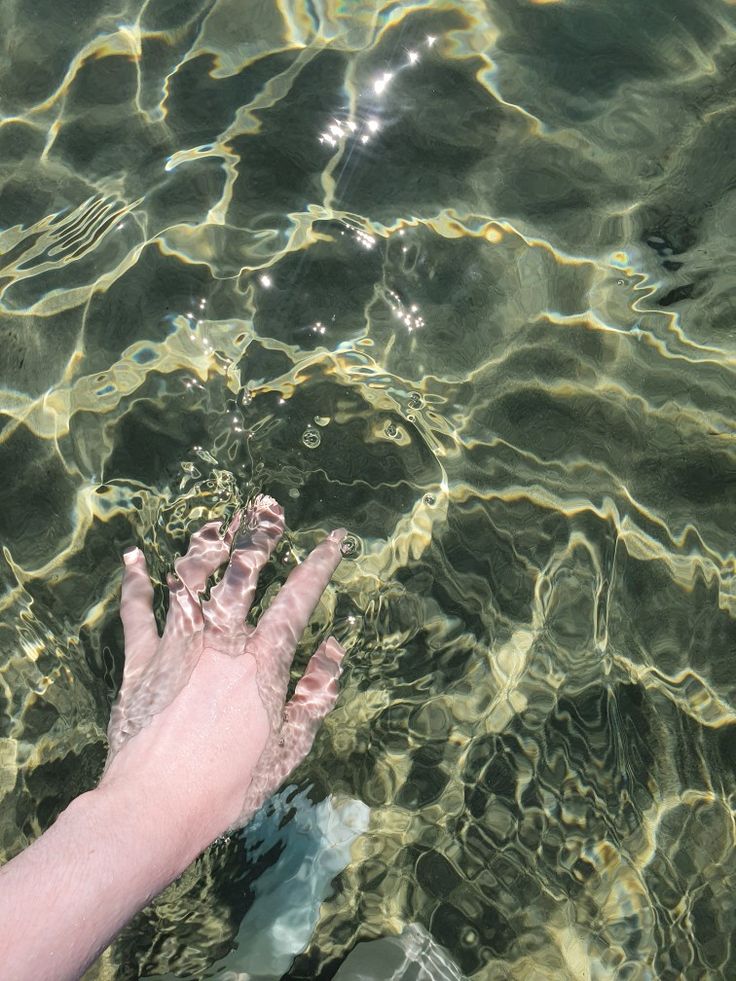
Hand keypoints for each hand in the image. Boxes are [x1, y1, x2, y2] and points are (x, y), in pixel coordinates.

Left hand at [99, 494, 346, 841]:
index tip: (332, 541)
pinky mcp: (140, 661)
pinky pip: (136, 613)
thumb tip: (337, 645)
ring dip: (204, 547)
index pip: (297, 601)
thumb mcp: (290, 747)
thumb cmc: (230, 786)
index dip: (318, 567)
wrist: (157, 807)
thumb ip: (316, 692)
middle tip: (268, 508)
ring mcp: (178, 647)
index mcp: (263, 662)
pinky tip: (135, 557)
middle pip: (242, 575)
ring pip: (190, 581)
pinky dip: (134, 583)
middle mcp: (222, 643)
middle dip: (259, 536)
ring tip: (216, 522)